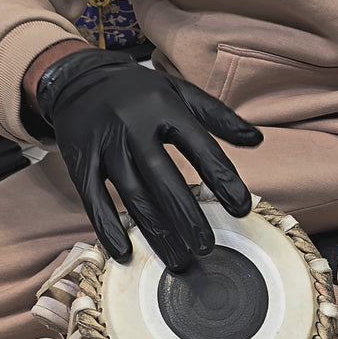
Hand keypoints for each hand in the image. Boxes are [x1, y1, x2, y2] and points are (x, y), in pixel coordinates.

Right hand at [36, 49, 262, 271]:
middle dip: (186, 216)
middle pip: (162, 177)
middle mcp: (134, 127)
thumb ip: (219, 116)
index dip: (222, 178)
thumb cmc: (140, 91)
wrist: (79, 77)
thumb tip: (258, 139)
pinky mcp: (81, 162)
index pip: (200, 146)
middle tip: (206, 248)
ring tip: (178, 260)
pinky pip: (93, 199)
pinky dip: (108, 227)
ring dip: (155, 231)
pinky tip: (125, 252)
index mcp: (165, 108)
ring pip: (132, 194)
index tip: (242, 208)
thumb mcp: (180, 92)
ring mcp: (105, 145)